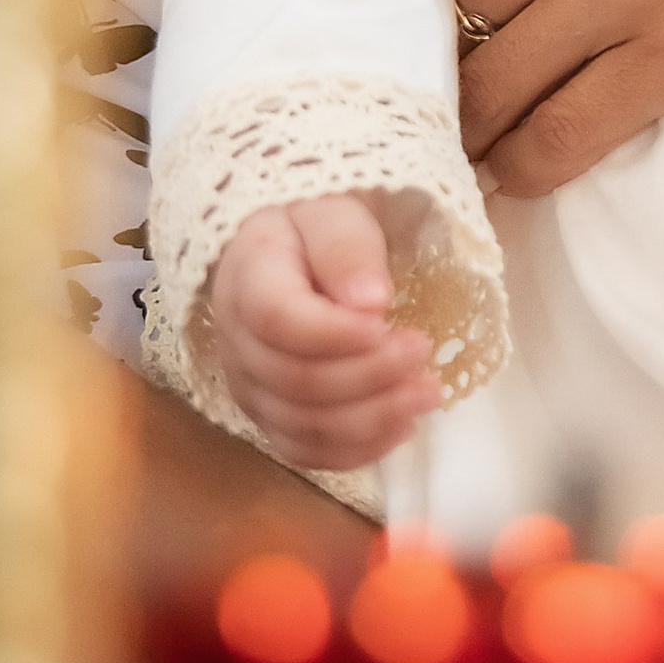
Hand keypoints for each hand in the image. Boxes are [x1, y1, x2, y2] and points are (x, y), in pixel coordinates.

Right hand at [206, 195, 440, 475]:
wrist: (288, 249)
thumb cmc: (312, 226)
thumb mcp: (331, 211)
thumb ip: (346, 248)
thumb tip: (371, 301)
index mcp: (246, 278)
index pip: (277, 319)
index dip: (335, 333)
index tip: (388, 324)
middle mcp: (236, 340)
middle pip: (295, 380)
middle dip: (369, 376)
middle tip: (423, 353)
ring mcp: (249, 385)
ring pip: (303, 425)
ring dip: (372, 419)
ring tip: (427, 393)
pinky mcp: (269, 416)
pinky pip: (305, 451)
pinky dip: (356, 449)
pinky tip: (401, 427)